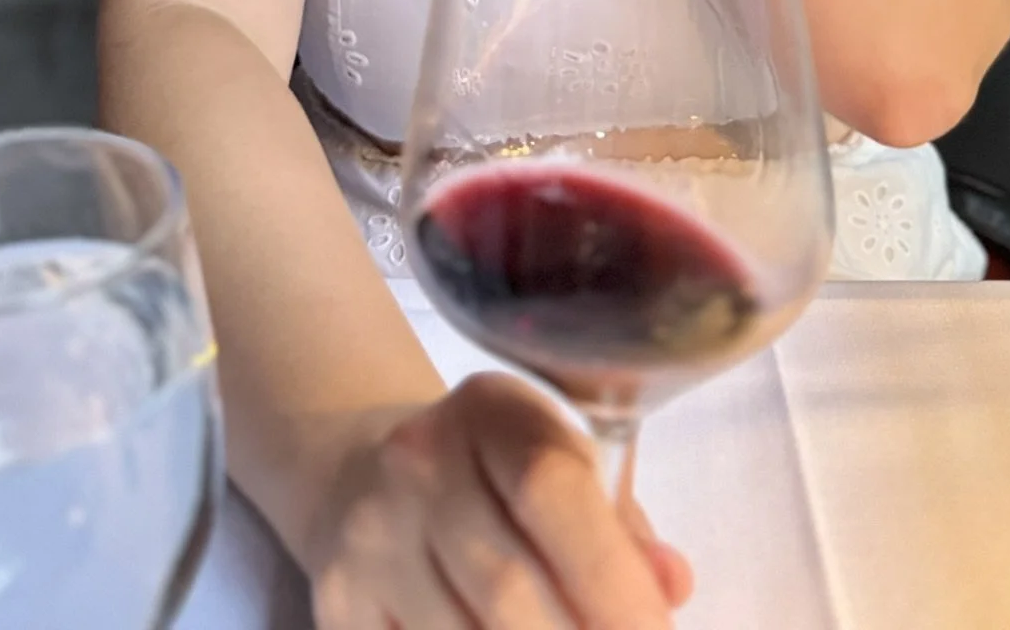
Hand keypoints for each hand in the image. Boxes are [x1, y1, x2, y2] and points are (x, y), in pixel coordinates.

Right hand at [310, 374, 691, 628]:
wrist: (364, 470)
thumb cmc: (493, 474)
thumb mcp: (558, 462)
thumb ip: (620, 526)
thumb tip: (672, 585)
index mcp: (490, 411)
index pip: (549, 489)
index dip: (610, 576)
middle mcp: (418, 462)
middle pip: (508, 586)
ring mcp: (370, 534)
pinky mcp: (337, 600)